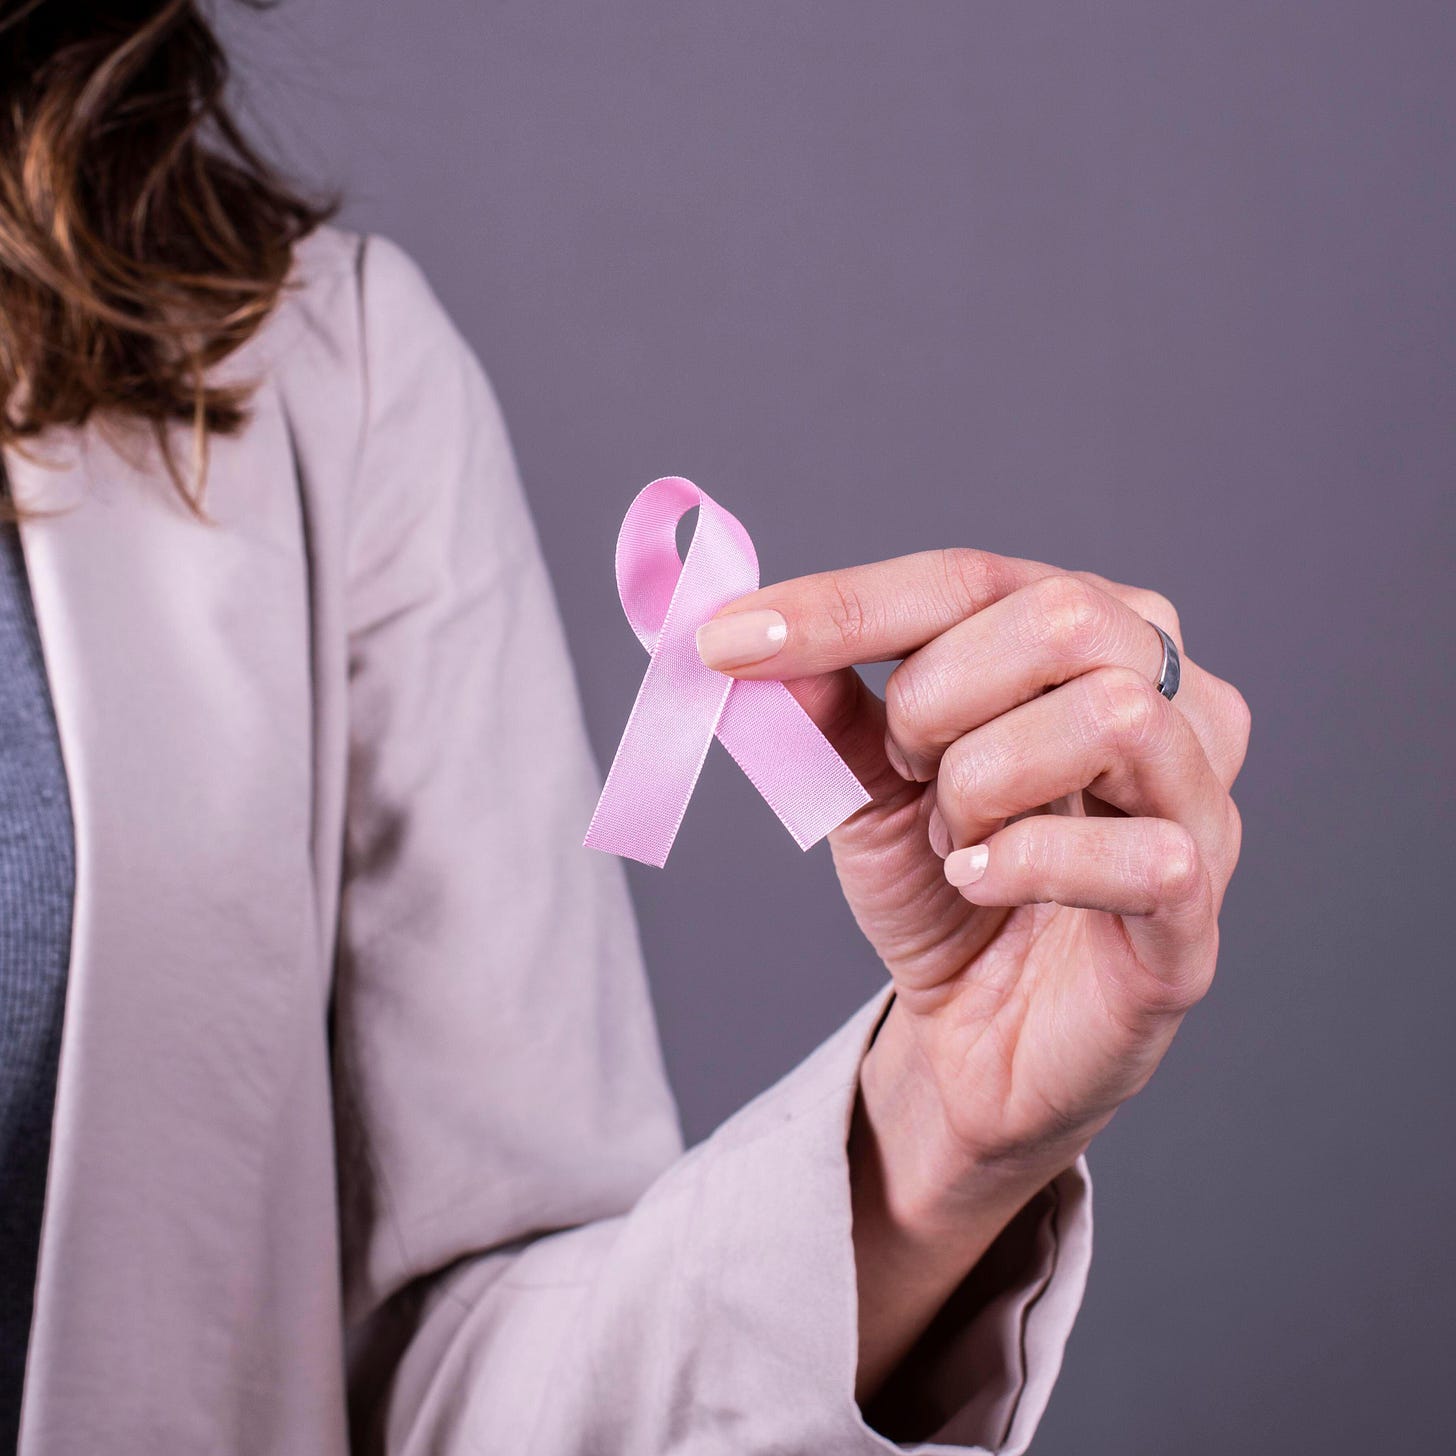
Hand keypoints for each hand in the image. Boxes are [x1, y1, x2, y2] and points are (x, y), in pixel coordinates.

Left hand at [696, 548, 1249, 1397]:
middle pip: (1060, 620)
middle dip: (938, 698)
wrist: (975, 1035)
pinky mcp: (1198, 910)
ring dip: (986, 783)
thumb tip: (748, 631)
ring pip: (1111, 715)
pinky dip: (1030, 863)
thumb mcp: (862, 782)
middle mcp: (1170, 697)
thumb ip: (822, 704)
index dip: (844, 604)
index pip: (970, 579)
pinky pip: (1144, 854)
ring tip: (958, 839)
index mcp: (1087, 637)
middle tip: (903, 769)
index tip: (724, 640)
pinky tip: (981, 884)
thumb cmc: (941, 886)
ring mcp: (1197, 800)